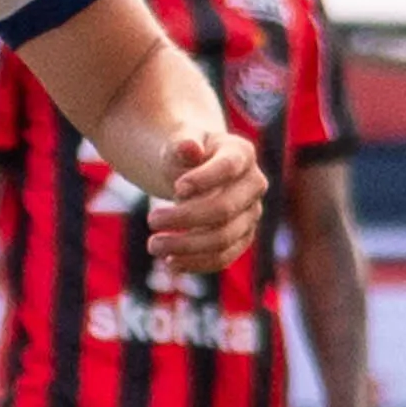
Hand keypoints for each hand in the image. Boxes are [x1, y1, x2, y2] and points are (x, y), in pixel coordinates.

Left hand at [146, 127, 264, 271]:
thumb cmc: (186, 155)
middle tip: (151, 219)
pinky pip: (224, 257)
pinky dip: (196, 263)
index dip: (203, 180)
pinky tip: (170, 262)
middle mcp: (254, 184)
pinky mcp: (243, 237)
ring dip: (186, 246)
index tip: (175, 188)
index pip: (228, 168)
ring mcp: (251, 213)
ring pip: (223, 238)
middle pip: (224, 209)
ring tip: (153, 245)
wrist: (196, 172)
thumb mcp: (180, 143)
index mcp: (241, 153)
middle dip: (185, 218)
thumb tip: (189, 147)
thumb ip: (182, 144)